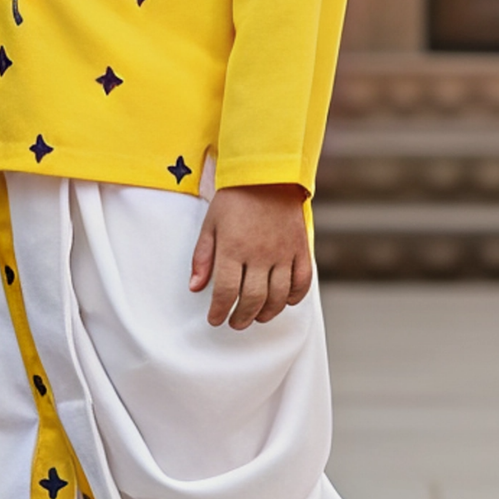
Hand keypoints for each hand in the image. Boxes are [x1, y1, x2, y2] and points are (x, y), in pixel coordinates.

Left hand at [189, 184, 311, 328]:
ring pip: (278, 296)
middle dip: (241, 318)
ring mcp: (283, 253)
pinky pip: (302, 281)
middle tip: (235, 323)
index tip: (216, 319)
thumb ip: (202, 257)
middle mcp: (259, 254)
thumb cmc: (235, 199)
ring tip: (257, 317)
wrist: (267, 175)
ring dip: (267, 313)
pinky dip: (294, 297)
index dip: (219, 311)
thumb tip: (195, 287)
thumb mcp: (210, 225)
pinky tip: (284, 301)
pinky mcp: (300, 249)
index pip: (226, 292)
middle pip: (252, 300)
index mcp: (233, 248)